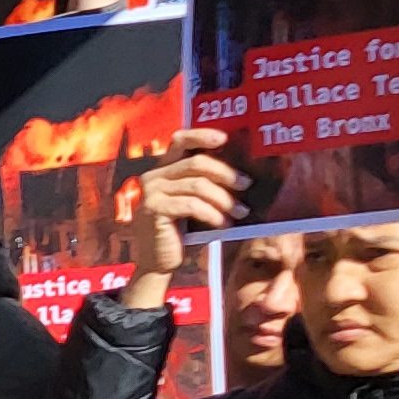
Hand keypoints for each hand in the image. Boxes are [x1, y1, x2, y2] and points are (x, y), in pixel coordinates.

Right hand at [123, 128, 246, 301]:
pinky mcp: (154, 210)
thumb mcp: (192, 202)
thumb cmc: (180, 232)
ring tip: (240, 212)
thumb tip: (241, 175)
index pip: (179, 141)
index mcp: (162, 169)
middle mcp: (153, 176)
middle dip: (226, 174)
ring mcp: (151, 192)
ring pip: (198, 186)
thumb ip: (204, 185)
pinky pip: (192, 205)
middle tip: (246, 185)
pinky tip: (223, 224)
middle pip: (197, 163)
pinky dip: (212, 214)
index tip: (224, 139)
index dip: (201, 135)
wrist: (157, 262)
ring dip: (224, 199)